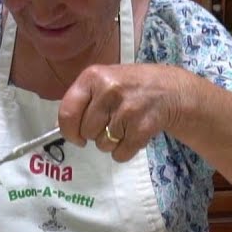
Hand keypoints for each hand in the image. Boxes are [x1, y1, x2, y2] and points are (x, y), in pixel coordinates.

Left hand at [57, 64, 193, 161]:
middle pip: (86, 132)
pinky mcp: (142, 128)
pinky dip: (126, 150)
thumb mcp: (105, 80)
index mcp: (93, 76)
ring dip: (112, 141)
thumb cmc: (132, 86)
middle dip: (96, 133)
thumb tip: (60, 126)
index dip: (69, 130)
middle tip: (112, 121)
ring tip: (126, 124)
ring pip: (103, 145)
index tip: (76, 137)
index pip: (68, 112)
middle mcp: (109, 90)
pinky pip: (120, 154)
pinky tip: (135, 133)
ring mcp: (127, 110)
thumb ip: (83, 99)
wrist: (171, 91)